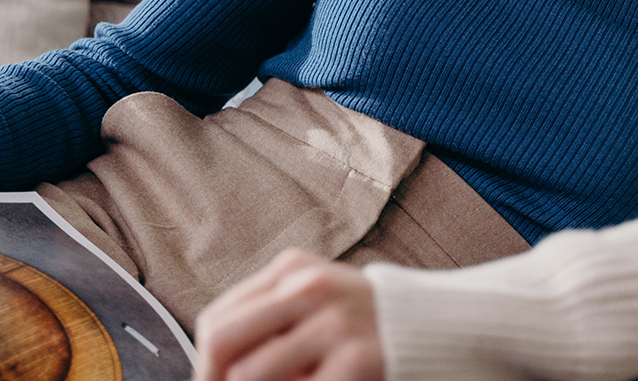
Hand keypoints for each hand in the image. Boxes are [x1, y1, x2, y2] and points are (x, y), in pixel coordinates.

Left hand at [196, 249, 384, 380]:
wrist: (433, 324)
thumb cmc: (361, 319)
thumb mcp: (314, 298)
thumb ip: (269, 316)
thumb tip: (213, 365)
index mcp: (293, 269)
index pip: (217, 319)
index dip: (204, 363)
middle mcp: (310, 288)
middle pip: (222, 341)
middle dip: (214, 379)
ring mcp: (335, 323)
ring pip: (249, 374)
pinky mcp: (357, 359)